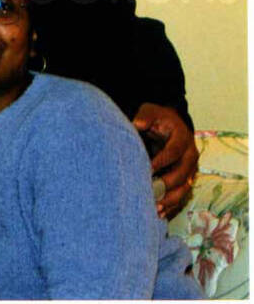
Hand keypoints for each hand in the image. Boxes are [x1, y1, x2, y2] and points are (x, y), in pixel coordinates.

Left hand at [133, 102, 198, 218]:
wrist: (170, 124)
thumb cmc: (157, 119)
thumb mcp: (150, 112)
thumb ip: (145, 117)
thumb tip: (137, 124)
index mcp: (183, 139)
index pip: (173, 152)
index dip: (161, 161)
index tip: (147, 169)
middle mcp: (190, 156)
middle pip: (181, 174)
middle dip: (166, 184)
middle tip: (149, 192)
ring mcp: (190, 170)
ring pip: (184, 188)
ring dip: (170, 200)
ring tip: (155, 208)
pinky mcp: (185, 180)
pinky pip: (181, 196)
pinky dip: (171, 205)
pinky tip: (160, 214)